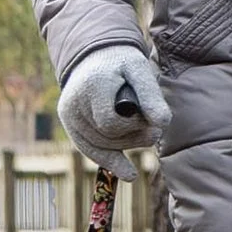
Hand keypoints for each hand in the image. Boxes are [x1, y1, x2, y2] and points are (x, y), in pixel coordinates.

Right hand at [58, 44, 168, 176]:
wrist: (96, 56)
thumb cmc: (123, 63)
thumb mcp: (141, 70)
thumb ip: (151, 95)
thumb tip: (163, 123)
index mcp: (92, 86)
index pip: (112, 122)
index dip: (135, 125)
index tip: (153, 120)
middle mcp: (74, 103)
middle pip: (106, 136)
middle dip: (134, 137)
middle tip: (156, 132)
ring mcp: (69, 115)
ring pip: (99, 145)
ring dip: (126, 145)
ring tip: (147, 135)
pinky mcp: (69, 123)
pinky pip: (89, 148)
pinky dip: (110, 160)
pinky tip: (130, 174)